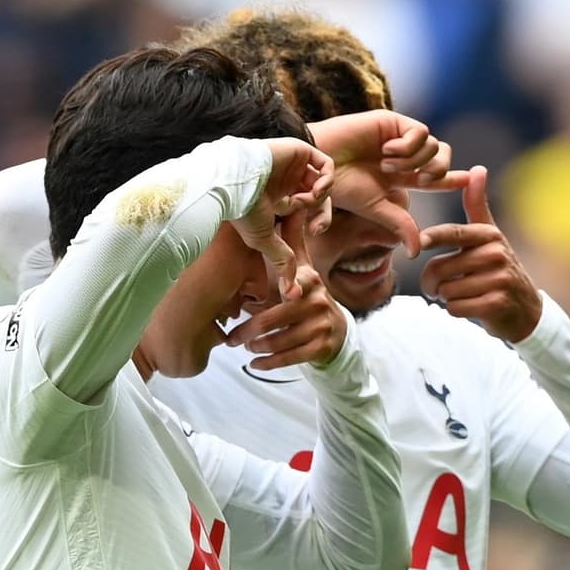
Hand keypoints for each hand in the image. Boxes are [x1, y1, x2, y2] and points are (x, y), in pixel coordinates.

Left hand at [226, 211, 347, 368]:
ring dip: (257, 347)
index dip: (259, 298)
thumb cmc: (311, 297)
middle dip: (248, 330)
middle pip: (274, 319)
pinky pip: (290, 358)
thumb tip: (292, 205)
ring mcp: (321, 327)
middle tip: (231, 338)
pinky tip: (255, 365)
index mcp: (309, 281)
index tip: (240, 304)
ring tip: (243, 348)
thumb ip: (294, 241)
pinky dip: (270, 363)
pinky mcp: (322, 348)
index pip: (282, 285)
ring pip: (280, 341)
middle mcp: (317, 302)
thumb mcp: (305, 269)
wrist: (338, 333)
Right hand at [232, 139, 332, 298]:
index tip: (313, 232)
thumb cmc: (242, 211)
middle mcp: (288, 182)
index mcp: (280, 199)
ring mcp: (293, 165)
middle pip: (321, 197)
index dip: (318, 222)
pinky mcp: (298, 151)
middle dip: (324, 214)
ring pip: (323, 180)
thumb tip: (292, 295)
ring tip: (307, 203)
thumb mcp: (265, 240)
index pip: (310, 209)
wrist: (232, 183)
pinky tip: (314, 190)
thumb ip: (282, 261)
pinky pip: (325, 164)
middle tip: (318, 227)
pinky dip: (326, 179)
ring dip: (321, 197)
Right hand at [308, 110, 468, 256]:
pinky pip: (421, 133)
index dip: (454, 179)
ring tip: (387, 165)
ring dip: (414, 161)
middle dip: (440, 172)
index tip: (471, 180)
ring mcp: (399, 138)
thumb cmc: (341, 186)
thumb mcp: (376, 209)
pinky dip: (408, 147)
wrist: (319, 161)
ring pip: (435, 146)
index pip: (436, 178)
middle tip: (421, 180)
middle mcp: (404, 157)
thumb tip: (416, 253)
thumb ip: (401, 226)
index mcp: (400, 177)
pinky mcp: (394, 122)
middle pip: (442, 159)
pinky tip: (387, 152)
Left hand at [418, 166, 542, 342]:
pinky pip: (456, 308)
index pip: (453, 233)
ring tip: (460, 294)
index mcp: (489, 235)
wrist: (525, 310)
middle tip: (436, 287)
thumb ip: (477, 205)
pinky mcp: (497, 304)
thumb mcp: (490, 236)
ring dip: (445, 297)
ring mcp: (499, 280)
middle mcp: (496, 254)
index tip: (418, 242)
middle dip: (431, 282)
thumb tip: (478, 169)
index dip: (432, 237)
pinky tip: (469, 307)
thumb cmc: (497, 269)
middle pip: (440, 268)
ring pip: (447, 290)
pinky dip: (455, 310)